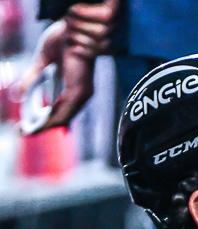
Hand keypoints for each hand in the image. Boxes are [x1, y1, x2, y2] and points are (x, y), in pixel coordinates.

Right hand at [20, 0, 116, 131]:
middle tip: (23, 132)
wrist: (73, 28)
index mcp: (73, 88)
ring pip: (62, 119)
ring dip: (43, 127)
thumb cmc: (62, 40)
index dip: (44, 121)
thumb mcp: (42, 63)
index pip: (59, 111)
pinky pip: (64, 113)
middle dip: (40, 127)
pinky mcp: (79, 92)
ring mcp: (81, 94)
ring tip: (26, 131)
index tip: (28, 128)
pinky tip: (38, 125)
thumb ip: (31, 79)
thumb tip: (17, 95)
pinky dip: (50, 120)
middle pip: (60, 119)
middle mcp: (80, 95)